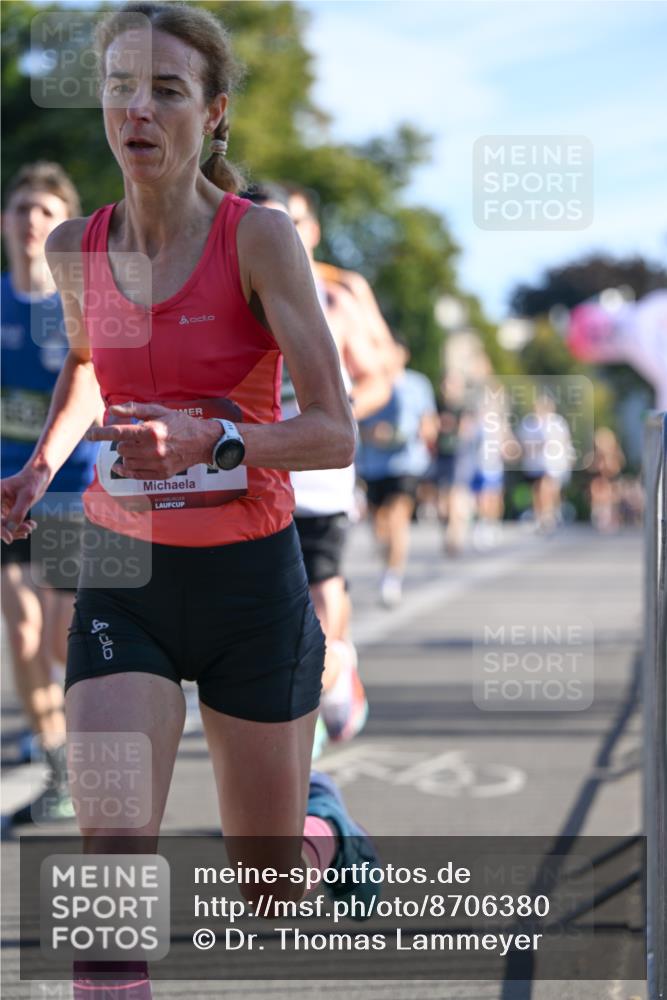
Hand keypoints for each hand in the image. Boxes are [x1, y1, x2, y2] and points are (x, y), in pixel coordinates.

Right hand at [1, 467, 48, 543]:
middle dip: (11, 530)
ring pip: (3, 526)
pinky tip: (30, 525)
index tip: (9, 539)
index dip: (0, 530)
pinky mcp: (5, 512)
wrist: (37, 477)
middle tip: (27, 530)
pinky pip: (9, 525)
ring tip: (30, 527)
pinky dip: (19, 527)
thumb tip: (10, 530)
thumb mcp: (27, 496)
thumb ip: (18, 513)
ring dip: (16, 530)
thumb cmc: (32, 481)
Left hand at [86, 402, 219, 479]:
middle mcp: (153, 449)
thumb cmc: (180, 423)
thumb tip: (112, 410)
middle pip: (121, 449)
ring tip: (135, 449)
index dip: (101, 434)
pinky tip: (122, 466)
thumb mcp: (159, 411)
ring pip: (127, 462)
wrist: (203, 442)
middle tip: (130, 438)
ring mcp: (157, 463)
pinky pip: (136, 475)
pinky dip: (127, 470)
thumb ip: (134, 409)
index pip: (118, 433)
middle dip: (121, 443)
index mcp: (151, 431)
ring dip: (125, 455)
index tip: (89, 436)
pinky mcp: (162, 474)